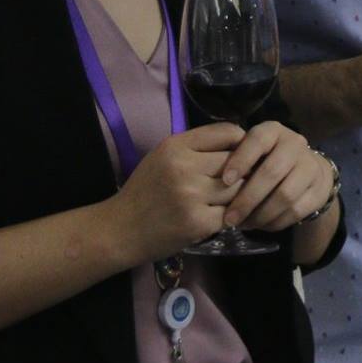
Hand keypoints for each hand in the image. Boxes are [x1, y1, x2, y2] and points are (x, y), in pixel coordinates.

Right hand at [109, 123, 246, 260]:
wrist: (120, 230)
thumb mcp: (163, 157)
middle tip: (236, 182)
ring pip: (238, 189)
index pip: (227, 132)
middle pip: (236, 161)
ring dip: (237, 196)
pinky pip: (230, 214)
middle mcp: (184, 167)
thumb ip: (197, 147)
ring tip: (225, 200)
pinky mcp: (198, 223)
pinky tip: (217, 217)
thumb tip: (241, 143)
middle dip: (241, 172)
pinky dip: (228, 217)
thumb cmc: (145, 191)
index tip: (240, 155)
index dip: (240, 143)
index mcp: (175, 146)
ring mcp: (192, 196)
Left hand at [217, 122, 337, 232]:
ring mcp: (310, 166)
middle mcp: (294, 144)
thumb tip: (214, 185)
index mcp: (273, 131)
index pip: (257, 140)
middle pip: (271, 172)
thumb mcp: (251, 151)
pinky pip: (296, 211)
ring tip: (243, 224)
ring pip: (285, 196)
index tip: (225, 181)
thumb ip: (235, 160)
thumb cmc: (265, 160)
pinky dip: (275, 222)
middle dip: (247, 198)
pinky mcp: (319, 190)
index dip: (241, 160)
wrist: (307, 169)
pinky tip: (260, 225)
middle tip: (230, 218)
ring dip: (261, 215)